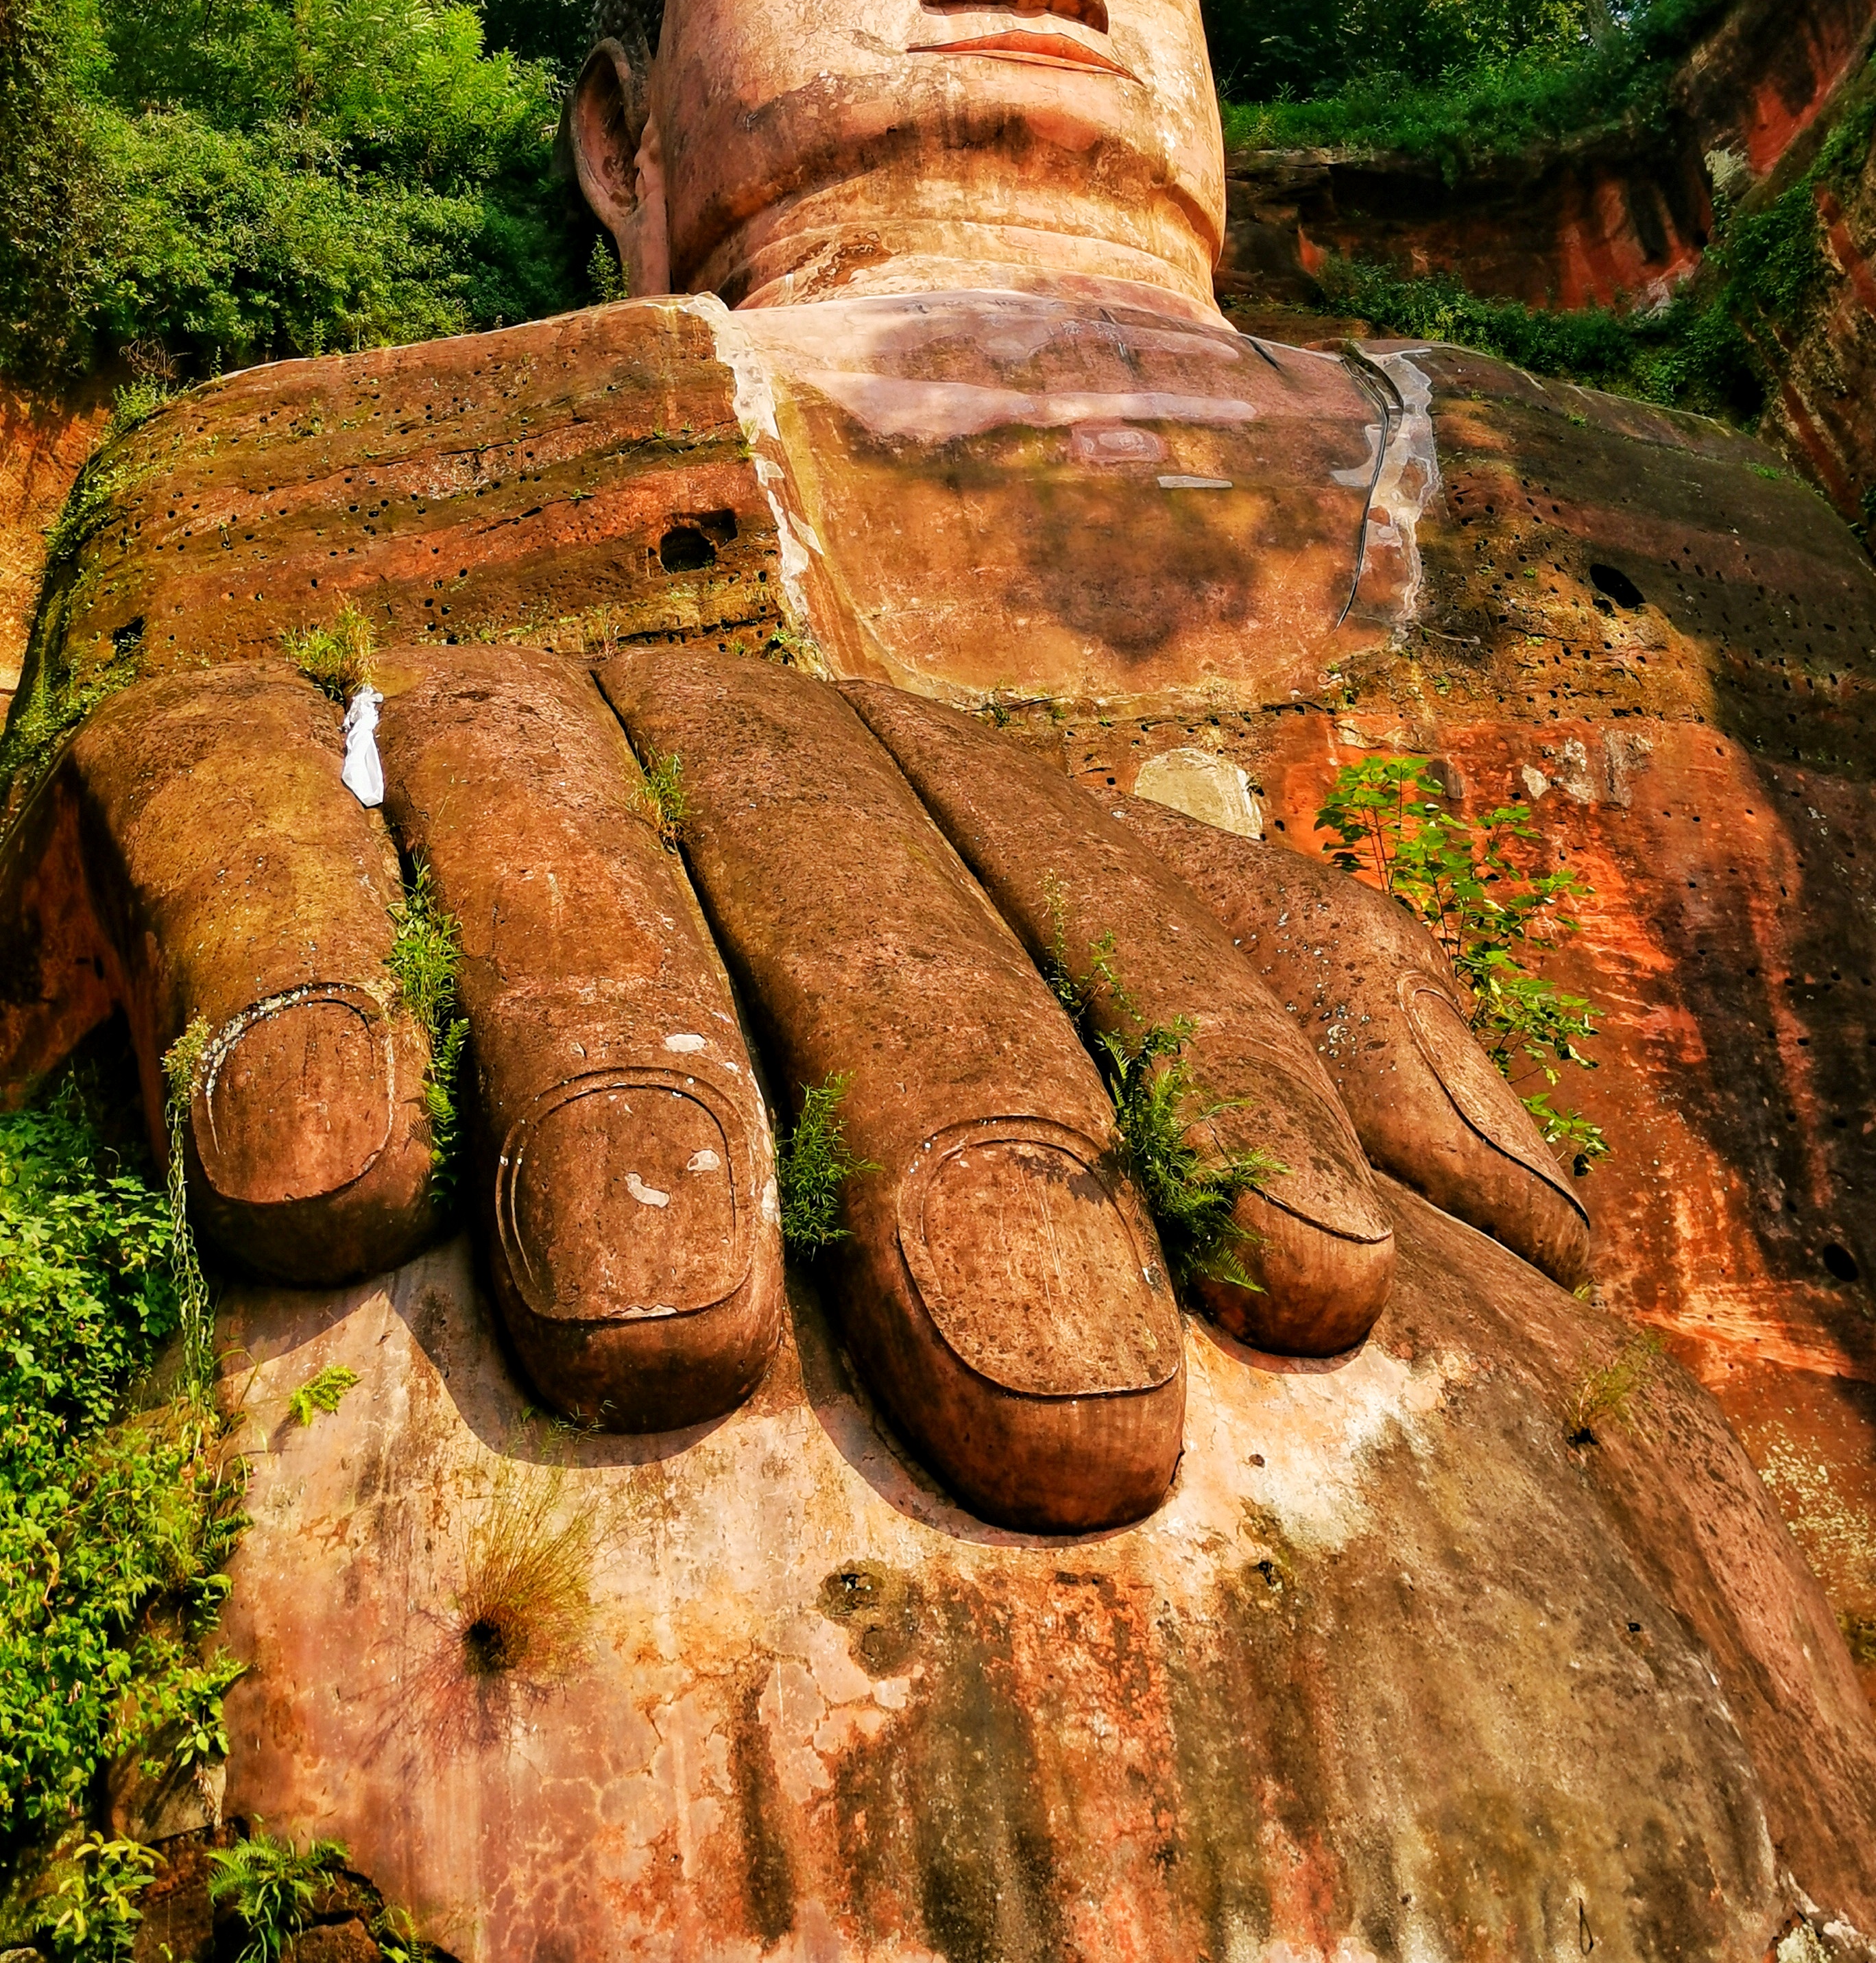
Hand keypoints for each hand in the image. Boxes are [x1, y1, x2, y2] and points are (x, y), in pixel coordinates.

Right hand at [1, 642, 1586, 1534]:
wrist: (330, 737)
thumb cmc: (711, 972)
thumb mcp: (1004, 992)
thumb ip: (1241, 1049)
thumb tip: (1537, 1216)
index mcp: (911, 789)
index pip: (1104, 903)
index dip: (1225, 1074)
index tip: (1323, 1289)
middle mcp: (709, 735)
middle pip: (871, 901)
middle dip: (970, 1131)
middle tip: (1063, 1408)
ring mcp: (468, 723)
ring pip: (578, 880)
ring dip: (632, 1095)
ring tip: (669, 1339)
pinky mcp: (208, 733)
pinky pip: (251, 820)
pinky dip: (289, 976)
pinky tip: (318, 1182)